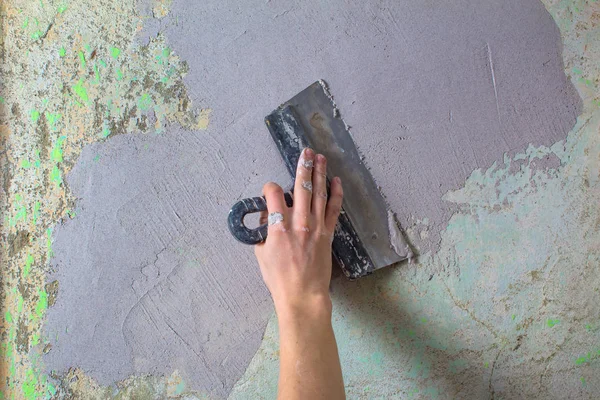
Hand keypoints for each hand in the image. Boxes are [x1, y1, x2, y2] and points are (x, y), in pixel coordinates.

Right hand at [255, 148, 343, 317]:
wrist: (303, 294)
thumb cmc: (279, 278)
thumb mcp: (261, 254)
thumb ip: (263, 232)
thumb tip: (268, 217)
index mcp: (278, 228)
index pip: (274, 195)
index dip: (270, 188)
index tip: (270, 191)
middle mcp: (298, 223)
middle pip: (301, 187)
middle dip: (302, 166)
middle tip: (305, 151)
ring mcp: (315, 227)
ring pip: (319, 194)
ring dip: (319, 173)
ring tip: (320, 157)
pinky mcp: (328, 234)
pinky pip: (334, 209)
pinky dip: (336, 194)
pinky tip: (336, 181)